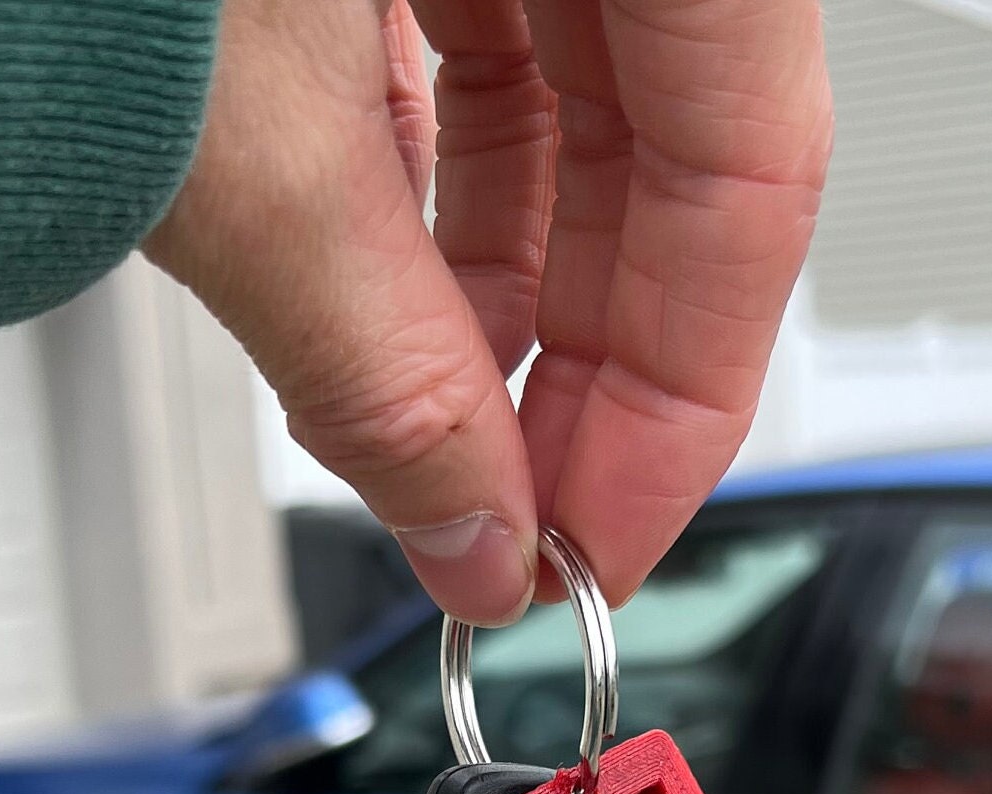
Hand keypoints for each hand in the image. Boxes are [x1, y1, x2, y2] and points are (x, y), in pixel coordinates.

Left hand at [147, 0, 830, 624]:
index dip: (685, 399)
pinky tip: (410, 292)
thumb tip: (467, 529)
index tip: (600, 545)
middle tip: (519, 521)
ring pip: (589, 105)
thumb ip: (382, 361)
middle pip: (679, 151)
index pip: (751, 170)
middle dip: (596, 366)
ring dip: (523, 290)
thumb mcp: (240, 132)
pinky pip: (489, 44)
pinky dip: (452, 185)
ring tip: (452, 430)